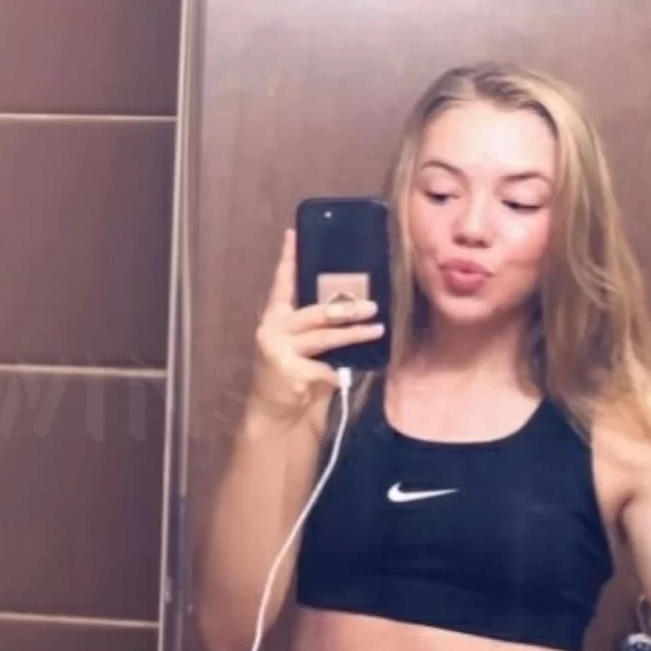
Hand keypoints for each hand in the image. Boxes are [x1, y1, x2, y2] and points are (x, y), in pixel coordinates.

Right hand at [246, 229, 383, 428]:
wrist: (276, 416)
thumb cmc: (294, 376)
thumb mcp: (302, 347)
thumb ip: (317, 329)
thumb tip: (354, 310)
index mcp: (275, 317)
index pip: (282, 283)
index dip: (288, 258)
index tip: (294, 233)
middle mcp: (273, 329)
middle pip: (316, 312)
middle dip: (347, 308)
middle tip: (372, 305)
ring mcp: (279, 350)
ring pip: (326, 338)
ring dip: (355, 334)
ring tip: (376, 328)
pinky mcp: (290, 372)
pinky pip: (328, 369)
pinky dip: (338, 375)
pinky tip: (336, 380)